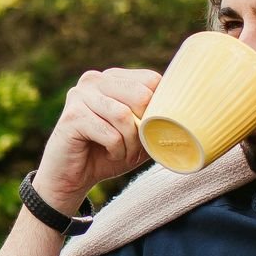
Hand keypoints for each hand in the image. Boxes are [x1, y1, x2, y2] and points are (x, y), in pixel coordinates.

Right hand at [32, 68, 161, 212]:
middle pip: (140, 95)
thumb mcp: (138, 134)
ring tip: (124, 152)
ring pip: (125, 116)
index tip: (150, 130)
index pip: (151, 80)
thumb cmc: (107, 153)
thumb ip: (154, 118)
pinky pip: (110, 134)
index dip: (159, 108)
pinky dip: (116, 150)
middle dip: (145, 127)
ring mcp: (80, 96)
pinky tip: (109, 154)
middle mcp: (94, 80)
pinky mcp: (72, 116)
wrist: (70, 178)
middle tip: (136, 146)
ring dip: (130, 143)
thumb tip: (186, 113)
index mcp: (112, 77)